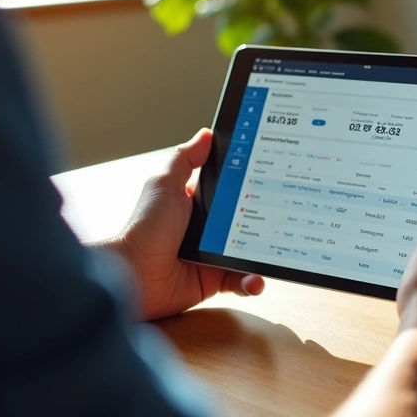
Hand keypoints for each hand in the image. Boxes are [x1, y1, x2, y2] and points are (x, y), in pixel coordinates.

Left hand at [100, 128, 263, 320]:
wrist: (133, 273)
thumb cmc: (144, 228)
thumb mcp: (164, 184)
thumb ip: (185, 159)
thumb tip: (206, 135)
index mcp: (197, 203)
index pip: (232, 189)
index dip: (252, 183)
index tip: (274, 178)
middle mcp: (208, 228)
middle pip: (247, 220)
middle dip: (266, 219)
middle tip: (283, 216)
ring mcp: (213, 254)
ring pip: (249, 251)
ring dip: (264, 253)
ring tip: (274, 252)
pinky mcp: (214, 279)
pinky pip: (240, 280)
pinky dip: (251, 281)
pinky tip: (255, 279)